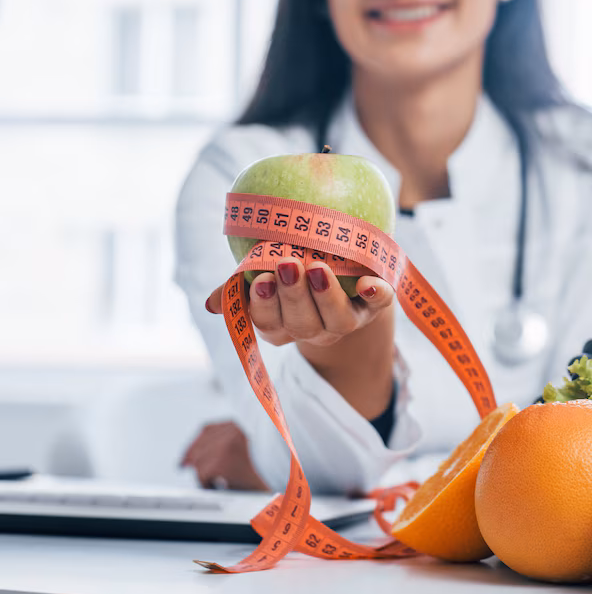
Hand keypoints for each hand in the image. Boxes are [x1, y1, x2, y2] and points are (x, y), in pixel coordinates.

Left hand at [180, 421, 268, 490]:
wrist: (288, 481)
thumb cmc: (271, 468)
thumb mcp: (250, 449)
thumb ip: (229, 444)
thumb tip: (197, 455)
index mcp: (242, 423)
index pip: (208, 430)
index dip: (194, 444)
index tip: (186, 456)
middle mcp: (235, 429)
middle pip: (199, 446)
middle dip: (191, 459)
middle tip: (185, 468)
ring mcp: (228, 444)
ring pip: (199, 462)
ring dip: (204, 475)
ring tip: (217, 483)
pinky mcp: (223, 460)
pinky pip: (202, 475)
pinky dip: (208, 484)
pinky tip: (220, 487)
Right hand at [205, 258, 393, 349]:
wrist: (345, 270)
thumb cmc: (293, 271)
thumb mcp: (265, 277)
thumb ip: (239, 287)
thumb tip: (210, 304)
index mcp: (284, 324)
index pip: (269, 323)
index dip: (265, 305)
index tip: (261, 280)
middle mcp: (315, 329)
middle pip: (303, 323)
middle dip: (294, 296)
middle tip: (288, 264)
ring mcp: (346, 320)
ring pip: (337, 320)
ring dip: (327, 296)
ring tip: (318, 267)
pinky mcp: (374, 306)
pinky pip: (379, 304)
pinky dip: (376, 295)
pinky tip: (370, 284)